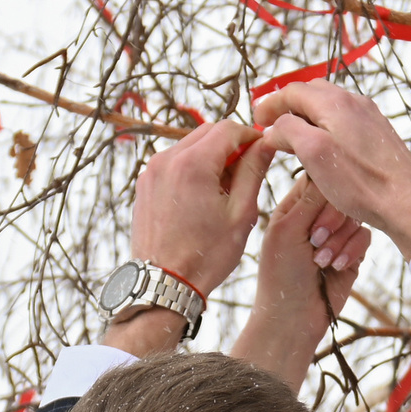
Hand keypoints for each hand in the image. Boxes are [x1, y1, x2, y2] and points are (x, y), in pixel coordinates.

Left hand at [99, 120, 275, 355]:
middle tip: (246, 173)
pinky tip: (203, 197)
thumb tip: (266, 144)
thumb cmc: (205, 255)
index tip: (262, 151)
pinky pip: (173, 163)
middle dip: (230, 145)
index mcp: (193, 164)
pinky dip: (192, 169)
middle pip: (207, 132)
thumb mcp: (241, 214)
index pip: (228, 128)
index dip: (250, 136)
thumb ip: (254, 171)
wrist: (163, 283)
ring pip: (189, 146)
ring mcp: (151, 171)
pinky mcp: (144, 184)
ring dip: (210, 157)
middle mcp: (167, 160)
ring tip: (224, 190)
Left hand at [227, 177, 372, 391]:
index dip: (325, 185)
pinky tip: (336, 267)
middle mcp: (317, 216)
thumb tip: (329, 164)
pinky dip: (351, 251)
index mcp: (294, 205)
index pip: (318, 176)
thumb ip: (311, 198)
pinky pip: (365, 236)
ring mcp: (336, 234)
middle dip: (332, 218)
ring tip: (321, 261)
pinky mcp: (352, 252)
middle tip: (315, 239)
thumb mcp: (288, 230)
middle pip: (342, 195)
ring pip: (356, 216)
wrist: (293, 318)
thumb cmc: (280, 274)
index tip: (322, 202)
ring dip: (340, 239)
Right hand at [252, 83, 410, 256]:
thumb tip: (274, 127)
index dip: (270, 104)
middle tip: (272, 125)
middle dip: (288, 106)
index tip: (256, 120)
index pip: (293, 90)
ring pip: (329, 106)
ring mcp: (369, 117)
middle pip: (312, 93)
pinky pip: (346, 120)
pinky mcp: (378, 133)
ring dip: (307, 117)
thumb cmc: (359, 182)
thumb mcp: (313, 154)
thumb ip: (288, 131)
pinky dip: (326, 126)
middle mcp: (354, 102)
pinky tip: (324, 148)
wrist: (406, 201)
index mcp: (335, 102)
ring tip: (294, 138)